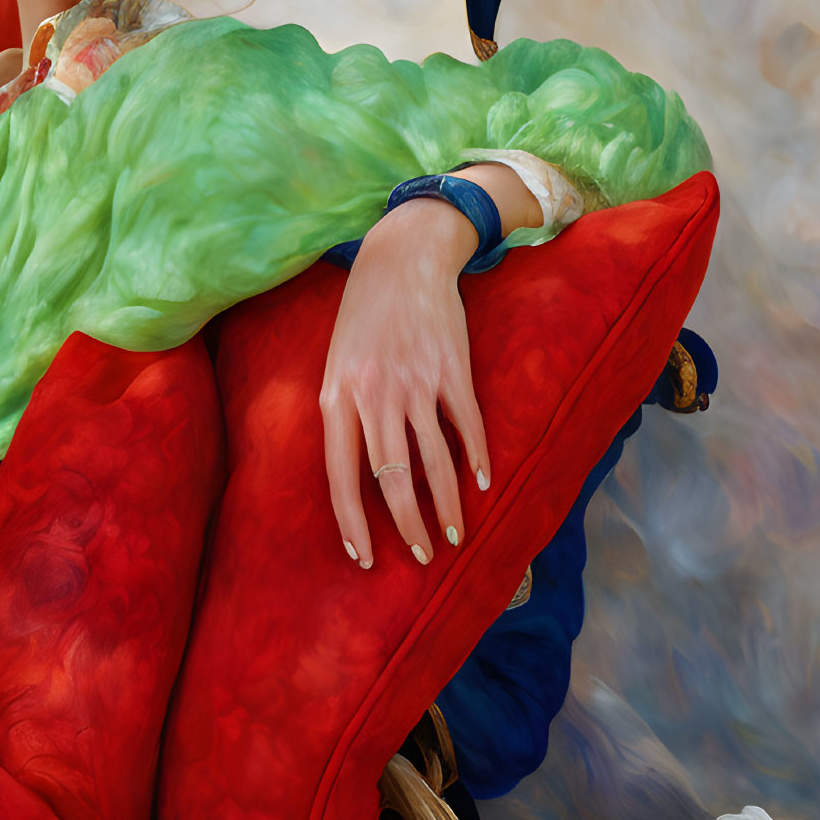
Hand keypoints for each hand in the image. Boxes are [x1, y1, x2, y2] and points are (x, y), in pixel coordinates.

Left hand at [320, 202, 490, 568]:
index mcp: (336, 400)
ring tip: (455, 534)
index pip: (340, 477)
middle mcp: (374, 396)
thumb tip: (357, 477)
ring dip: (447, 505)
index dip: (352, 523)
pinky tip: (483, 483)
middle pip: (390, 480)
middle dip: (407, 525)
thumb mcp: (336, 368)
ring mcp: (415, 383)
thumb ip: (345, 418)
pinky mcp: (452, 370)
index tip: (364, 558)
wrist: (400, 261)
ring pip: (433, 462)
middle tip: (423, 555)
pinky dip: (477, 460)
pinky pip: (466, 427)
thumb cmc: (363, 321)